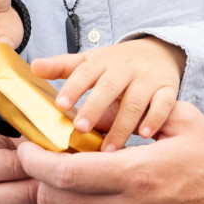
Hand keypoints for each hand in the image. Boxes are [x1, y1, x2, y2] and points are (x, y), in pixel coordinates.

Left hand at [17, 101, 203, 203]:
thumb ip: (130, 115)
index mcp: (137, 174)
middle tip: (46, 161)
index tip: (28, 148)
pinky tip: (106, 201)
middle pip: (55, 200)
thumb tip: (86, 112)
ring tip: (78, 179)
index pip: (61, 173)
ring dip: (64, 199)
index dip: (34, 161)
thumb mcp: (180, 121)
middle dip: (41, 179)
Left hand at [31, 38, 186, 150]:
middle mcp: (125, 68)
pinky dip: (155, 119)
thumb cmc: (118, 64)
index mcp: (102, 62)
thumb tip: (34, 67)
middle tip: (79, 129)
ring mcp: (148, 79)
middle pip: (108, 87)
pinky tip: (144, 135)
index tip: (60, 105)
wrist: (160, 52)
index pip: (85, 72)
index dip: (73, 88)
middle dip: (94, 108)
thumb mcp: (91, 60)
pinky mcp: (168, 90)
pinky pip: (164, 104)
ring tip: (107, 150)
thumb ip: (63, 67)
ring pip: (134, 102)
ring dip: (120, 126)